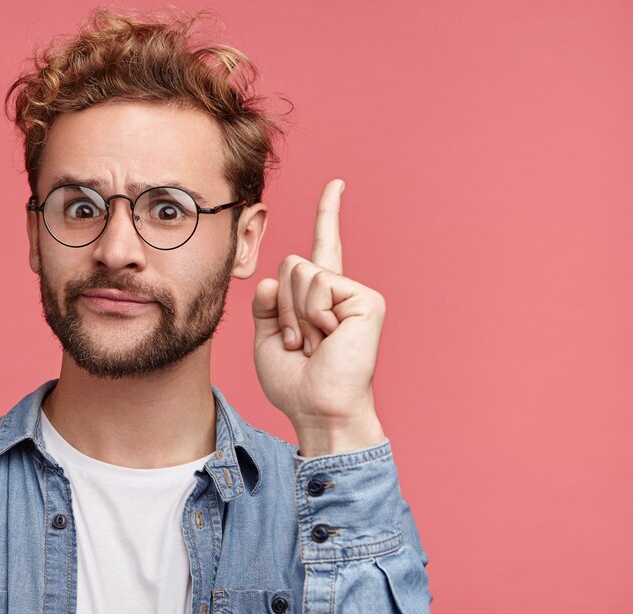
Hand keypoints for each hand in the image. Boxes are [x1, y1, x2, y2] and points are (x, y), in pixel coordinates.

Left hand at [251, 179, 386, 456]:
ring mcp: (356, 293)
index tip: (337, 184)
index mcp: (320, 297)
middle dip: (281, 307)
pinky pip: (318, 286)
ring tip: (313, 344)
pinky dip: (312, 316)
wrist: (318, 410)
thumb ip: (265, 304)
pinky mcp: (366, 300)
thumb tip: (274, 280)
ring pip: (300, 273)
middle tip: (300, 343)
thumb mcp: (266, 339)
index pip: (323, 247)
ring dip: (294, 315)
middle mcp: (341, 289)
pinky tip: (328, 339)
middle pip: (289, 264)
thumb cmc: (295, 383)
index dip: (329, 214)